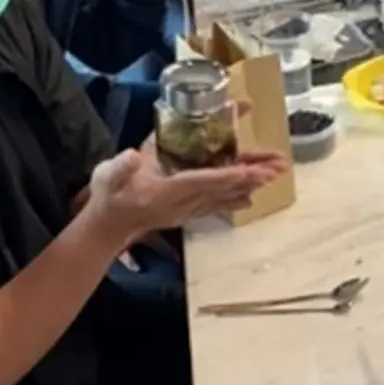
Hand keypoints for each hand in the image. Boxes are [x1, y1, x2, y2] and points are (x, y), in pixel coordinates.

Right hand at [88, 147, 286, 246]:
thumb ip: (120, 167)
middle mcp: (182, 203)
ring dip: (249, 185)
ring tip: (274, 176)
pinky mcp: (186, 211)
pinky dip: (235, 198)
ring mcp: (186, 209)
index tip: (252, 171)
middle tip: (278, 168)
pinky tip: (250, 198)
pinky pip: (216, 204)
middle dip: (251, 177)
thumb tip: (132, 157)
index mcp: (166, 191)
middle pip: (223, 188)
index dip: (228, 176)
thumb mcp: (108, 176)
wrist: (105, 227)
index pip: (203, 181)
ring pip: (224, 196)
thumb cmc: (108, 196)